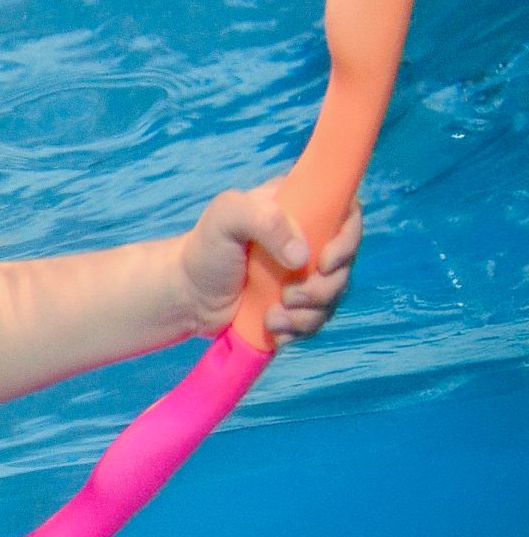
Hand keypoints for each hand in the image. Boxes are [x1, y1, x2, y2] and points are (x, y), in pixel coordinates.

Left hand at [173, 179, 360, 343]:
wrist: (187, 295)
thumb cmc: (204, 250)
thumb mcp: (226, 216)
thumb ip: (264, 220)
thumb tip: (302, 257)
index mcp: (298, 208)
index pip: (347, 212)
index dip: (348, 238)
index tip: (324, 262)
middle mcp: (308, 239)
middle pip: (345, 262)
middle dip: (324, 287)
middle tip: (289, 296)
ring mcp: (304, 273)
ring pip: (334, 295)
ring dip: (309, 312)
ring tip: (273, 316)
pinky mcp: (297, 304)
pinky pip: (317, 319)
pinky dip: (298, 328)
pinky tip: (272, 326)